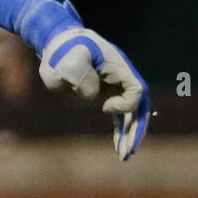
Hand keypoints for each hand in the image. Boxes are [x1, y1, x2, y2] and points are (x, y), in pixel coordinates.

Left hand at [38, 1, 149, 160]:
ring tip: (125, 155)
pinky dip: (120, 130)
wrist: (58, 42)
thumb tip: (94, 97)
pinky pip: (119, 116)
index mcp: (118, 66)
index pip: (136, 90)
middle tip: (129, 150)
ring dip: (129, 135)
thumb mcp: (69, 58)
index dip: (125, 103)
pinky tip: (120, 147)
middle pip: (139, 106)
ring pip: (130, 114)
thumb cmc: (63, 48)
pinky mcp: (105, 94)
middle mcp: (121, 78)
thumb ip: (81, 75)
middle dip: (136, 129)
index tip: (104, 108)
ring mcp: (114, 87)